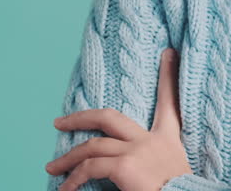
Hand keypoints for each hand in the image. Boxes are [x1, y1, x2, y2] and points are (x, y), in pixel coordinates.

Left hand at [47, 47, 190, 190]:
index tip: (168, 54)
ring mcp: (137, 150)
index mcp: (168, 140)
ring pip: (92, 145)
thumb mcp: (172, 170)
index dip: (168, 77)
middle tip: (60, 122)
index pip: (170, 103)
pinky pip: (90, 168)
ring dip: (69, 158)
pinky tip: (65, 189)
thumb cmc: (178, 190)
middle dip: (82, 117)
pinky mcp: (125, 165)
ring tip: (53, 168)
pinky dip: (73, 179)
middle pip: (111, 117)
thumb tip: (126, 165)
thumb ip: (153, 160)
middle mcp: (152, 140)